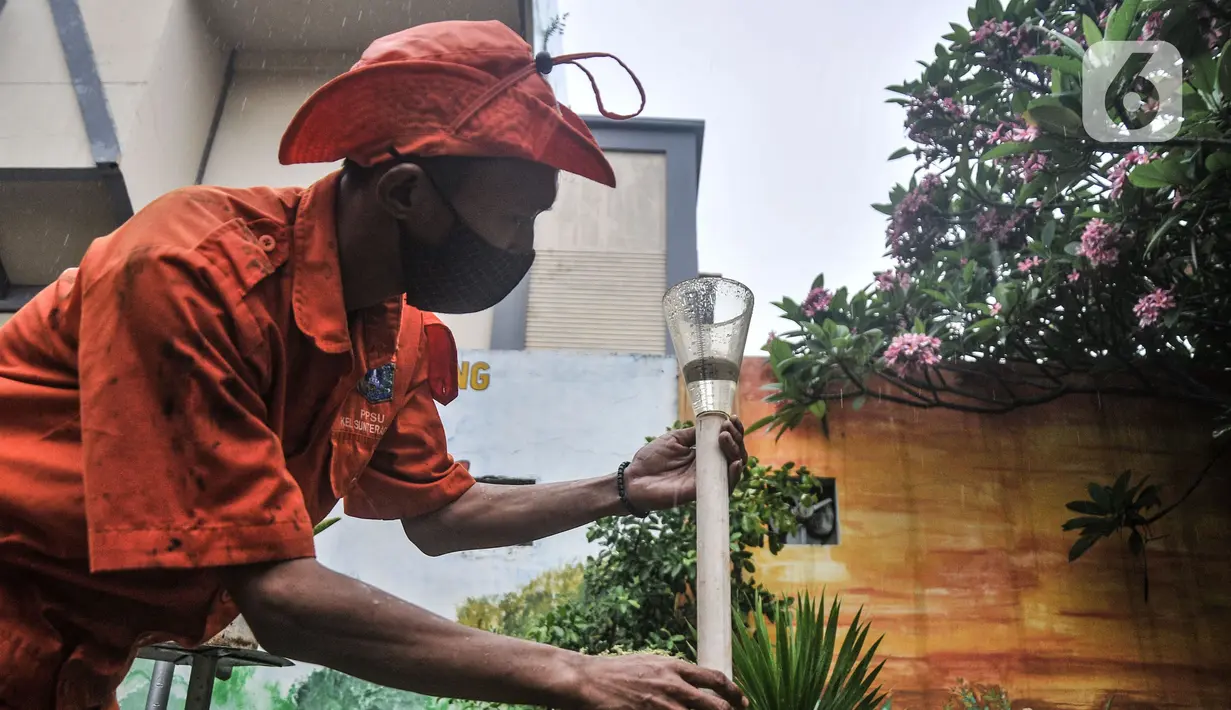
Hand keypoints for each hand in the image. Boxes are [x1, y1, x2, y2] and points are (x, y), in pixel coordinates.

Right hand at [568, 654, 745, 709]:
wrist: (586, 681)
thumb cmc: (616, 672)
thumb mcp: (649, 663)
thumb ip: (673, 673)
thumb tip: (694, 681)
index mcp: (673, 668)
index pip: (714, 679)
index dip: (733, 692)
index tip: (742, 702)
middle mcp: (672, 686)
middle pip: (714, 706)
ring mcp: (661, 706)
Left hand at [623, 417, 747, 512]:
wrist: (634, 478)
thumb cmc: (651, 459)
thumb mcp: (675, 439)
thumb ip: (694, 434)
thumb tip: (714, 423)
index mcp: (702, 453)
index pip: (726, 442)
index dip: (734, 430)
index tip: (732, 418)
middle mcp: (708, 466)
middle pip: (734, 454)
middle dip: (736, 438)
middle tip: (727, 428)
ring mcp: (706, 479)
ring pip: (733, 468)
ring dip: (736, 452)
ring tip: (726, 438)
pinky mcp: (701, 491)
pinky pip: (724, 486)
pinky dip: (733, 474)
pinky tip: (735, 462)